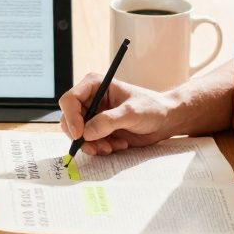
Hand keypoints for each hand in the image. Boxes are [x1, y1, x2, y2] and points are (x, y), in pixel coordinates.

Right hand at [58, 73, 175, 154]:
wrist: (165, 120)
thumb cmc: (151, 108)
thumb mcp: (131, 112)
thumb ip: (108, 121)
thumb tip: (87, 132)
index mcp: (94, 85)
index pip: (70, 100)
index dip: (71, 117)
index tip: (80, 134)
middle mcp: (90, 100)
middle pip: (69, 119)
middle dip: (81, 136)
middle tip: (96, 147)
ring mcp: (93, 116)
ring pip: (78, 135)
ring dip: (92, 145)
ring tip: (112, 146)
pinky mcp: (99, 131)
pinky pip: (89, 143)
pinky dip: (100, 148)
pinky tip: (118, 144)